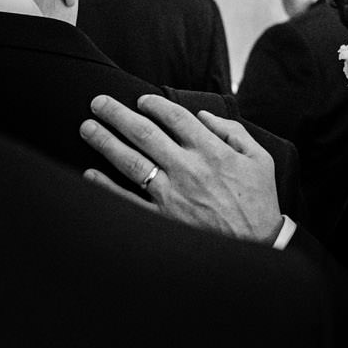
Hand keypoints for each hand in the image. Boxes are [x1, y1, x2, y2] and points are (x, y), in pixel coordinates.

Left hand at [80, 93, 284, 243]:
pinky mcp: (164, 219)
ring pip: (131, 162)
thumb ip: (233, 132)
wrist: (258, 247)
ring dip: (106, 142)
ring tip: (86, 127)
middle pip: (145, 134)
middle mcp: (188, 169)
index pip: (176, 118)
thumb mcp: (260, 160)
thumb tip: (204, 115)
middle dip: (118, 114)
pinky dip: (107, 188)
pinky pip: (129, 201)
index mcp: (212, 152)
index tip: (141, 99)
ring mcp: (173, 195)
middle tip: (98, 102)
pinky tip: (89, 174)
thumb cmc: (259, 202)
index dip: (155, 104)